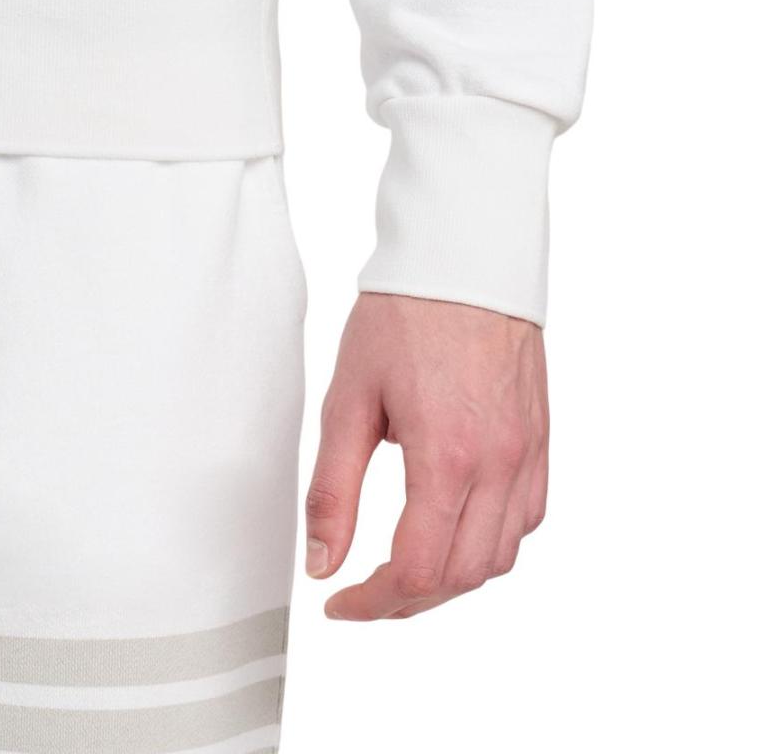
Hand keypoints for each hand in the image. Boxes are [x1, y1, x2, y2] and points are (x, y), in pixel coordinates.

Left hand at [304, 291, 547, 619]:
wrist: (464, 258)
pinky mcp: (540, 442)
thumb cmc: (404, 315)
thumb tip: (321, 561)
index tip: (339, 603)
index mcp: (447, 456)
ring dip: (451, 578)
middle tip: (363, 594)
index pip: (416, 570)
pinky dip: (490, 543)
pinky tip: (454, 529)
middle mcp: (499, 465)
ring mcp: (528, 455)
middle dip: (408, 601)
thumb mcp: (348, 398)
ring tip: (403, 569)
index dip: (373, 603)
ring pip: (500, 559)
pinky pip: (526, 520)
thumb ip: (333, 489)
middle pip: (461, 577)